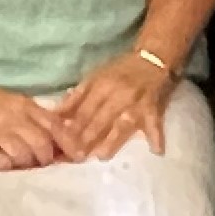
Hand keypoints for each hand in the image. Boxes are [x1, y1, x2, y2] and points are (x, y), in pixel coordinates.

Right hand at [0, 68, 69, 170]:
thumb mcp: (12, 100)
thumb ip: (34, 116)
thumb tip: (60, 134)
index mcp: (23, 105)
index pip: (55, 126)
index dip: (70, 144)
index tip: (79, 157)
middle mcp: (13, 119)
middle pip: (43, 146)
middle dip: (48, 159)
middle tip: (47, 165)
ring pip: (25, 158)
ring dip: (29, 165)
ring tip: (26, 166)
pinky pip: (4, 165)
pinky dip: (10, 167)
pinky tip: (8, 165)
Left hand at [58, 45, 178, 159]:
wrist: (152, 59)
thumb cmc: (120, 70)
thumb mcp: (95, 77)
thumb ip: (77, 96)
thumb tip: (57, 115)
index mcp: (102, 85)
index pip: (84, 110)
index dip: (73, 127)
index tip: (63, 143)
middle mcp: (118, 95)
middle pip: (101, 120)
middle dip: (87, 138)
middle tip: (77, 156)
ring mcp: (137, 104)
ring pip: (123, 125)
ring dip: (113, 141)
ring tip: (101, 156)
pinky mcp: (154, 109)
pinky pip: (155, 124)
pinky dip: (157, 137)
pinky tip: (157, 151)